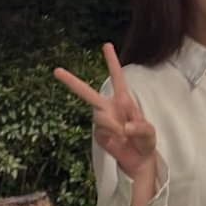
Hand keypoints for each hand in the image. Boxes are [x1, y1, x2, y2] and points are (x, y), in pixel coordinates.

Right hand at [53, 43, 157, 180]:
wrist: (139, 160)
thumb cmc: (146, 141)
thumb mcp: (149, 133)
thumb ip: (140, 128)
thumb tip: (125, 128)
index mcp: (123, 100)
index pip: (117, 77)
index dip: (111, 61)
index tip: (106, 44)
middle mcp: (109, 107)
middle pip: (87, 93)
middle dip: (71, 82)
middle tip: (56, 70)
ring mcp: (101, 120)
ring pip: (99, 116)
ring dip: (112, 125)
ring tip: (124, 134)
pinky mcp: (98, 134)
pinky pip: (100, 131)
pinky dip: (111, 136)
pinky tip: (119, 141)